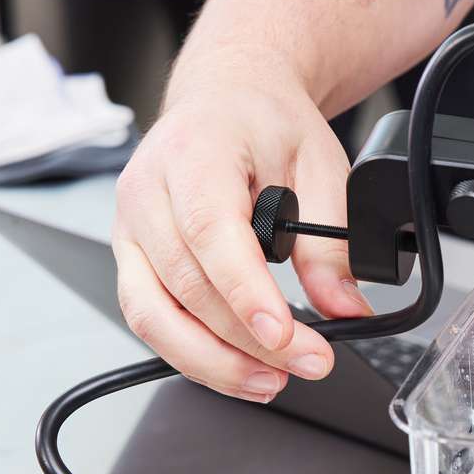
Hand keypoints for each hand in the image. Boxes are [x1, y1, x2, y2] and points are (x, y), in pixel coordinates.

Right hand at [112, 46, 371, 401]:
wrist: (227, 94)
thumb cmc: (263, 120)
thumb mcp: (320, 164)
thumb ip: (330, 240)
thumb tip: (344, 305)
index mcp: (194, 152)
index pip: (210, 232)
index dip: (243, 291)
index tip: (282, 334)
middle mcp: (146, 190)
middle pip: (182, 284)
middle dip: (244, 340)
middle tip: (307, 363)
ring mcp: (128, 225)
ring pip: (153, 312)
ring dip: (212, 360)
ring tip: (272, 379)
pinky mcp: (130, 255)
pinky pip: (150, 315)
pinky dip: (193, 350)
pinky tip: (238, 366)